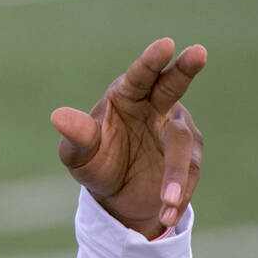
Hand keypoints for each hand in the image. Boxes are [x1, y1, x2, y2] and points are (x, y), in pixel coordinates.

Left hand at [51, 38, 205, 238]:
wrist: (116, 195)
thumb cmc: (95, 161)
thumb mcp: (78, 154)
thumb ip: (75, 135)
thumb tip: (58, 116)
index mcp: (126, 96)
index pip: (140, 75)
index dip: (152, 60)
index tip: (166, 44)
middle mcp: (156, 106)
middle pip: (173, 85)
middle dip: (185, 69)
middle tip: (198, 52)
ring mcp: (177, 130)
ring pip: (183, 145)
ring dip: (176, 174)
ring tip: (165, 202)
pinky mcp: (191, 157)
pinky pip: (189, 175)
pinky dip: (177, 195)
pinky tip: (165, 213)